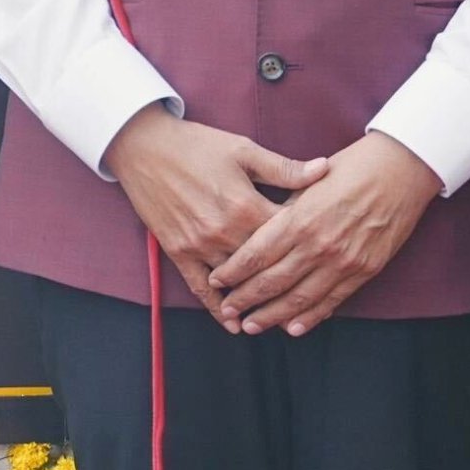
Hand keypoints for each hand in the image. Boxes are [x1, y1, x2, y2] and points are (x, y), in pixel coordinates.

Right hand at [103, 108, 318, 320]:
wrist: (143, 146)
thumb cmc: (196, 144)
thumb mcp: (243, 150)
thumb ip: (283, 168)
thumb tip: (324, 170)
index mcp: (245, 204)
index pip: (287, 234)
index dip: (309, 243)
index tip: (325, 251)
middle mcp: (225, 231)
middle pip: (265, 265)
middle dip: (289, 278)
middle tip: (314, 293)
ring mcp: (200, 245)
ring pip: (237, 282)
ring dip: (258, 300)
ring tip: (284, 316)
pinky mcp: (179, 252)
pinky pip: (201, 288)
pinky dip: (218, 309)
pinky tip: (235, 325)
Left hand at [210, 128, 441, 335]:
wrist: (402, 169)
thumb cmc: (352, 167)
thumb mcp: (309, 182)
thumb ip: (283, 209)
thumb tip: (257, 230)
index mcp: (299, 218)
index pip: (256, 254)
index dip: (233, 272)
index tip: (216, 282)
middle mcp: (318, 244)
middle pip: (272, 281)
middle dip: (245, 299)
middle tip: (227, 310)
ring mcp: (342, 260)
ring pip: (299, 298)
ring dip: (272, 315)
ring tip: (252, 326)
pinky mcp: (364, 270)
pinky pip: (332, 300)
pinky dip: (310, 317)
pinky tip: (293, 328)